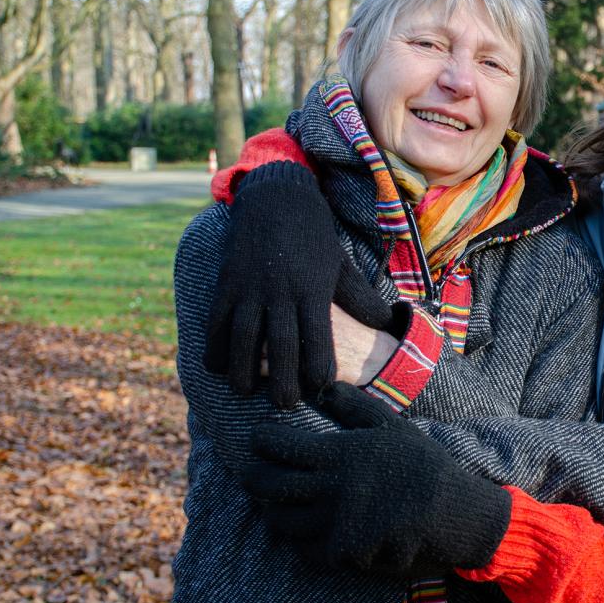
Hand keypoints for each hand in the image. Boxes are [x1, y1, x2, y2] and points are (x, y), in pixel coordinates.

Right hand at [203, 161, 403, 407]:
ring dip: (243, 369)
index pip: (317, 338)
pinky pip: (216, 320)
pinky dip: (214, 345)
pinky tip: (218, 365)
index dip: (318, 367)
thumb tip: (389, 322)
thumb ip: (360, 298)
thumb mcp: (340, 266)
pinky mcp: (227, 282)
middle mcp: (282, 292)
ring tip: (246, 392)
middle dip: (282, 380)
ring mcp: (251, 288)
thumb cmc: (314, 238)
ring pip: (243, 337)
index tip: (319, 390)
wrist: (277, 197)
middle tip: (285, 405)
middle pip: (280, 345)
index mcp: (313, 291)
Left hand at [241, 383, 510, 576]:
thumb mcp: (392, 425)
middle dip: (253, 477)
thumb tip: (325, 389)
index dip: (262, 440)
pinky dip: (300, 542)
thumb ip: (355, 407)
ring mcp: (334, 524)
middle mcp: (330, 488)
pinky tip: (304, 532)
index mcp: (338, 453)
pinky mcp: (344, 554)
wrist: (452, 511)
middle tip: (250, 473)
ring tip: (275, 504)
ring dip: (274, 511)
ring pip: (282, 522)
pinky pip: (306, 551)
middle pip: (269, 486)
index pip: (280, 446)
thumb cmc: (423, 463)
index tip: (258, 438)